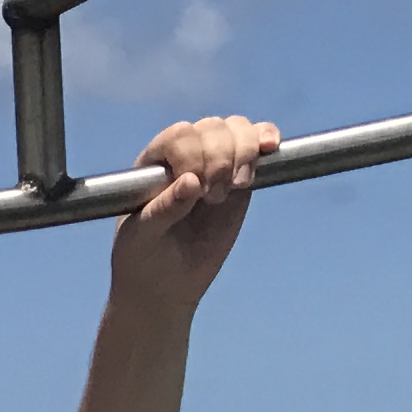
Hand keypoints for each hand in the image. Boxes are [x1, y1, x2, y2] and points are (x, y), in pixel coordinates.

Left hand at [112, 114, 277, 316]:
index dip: (194, 154)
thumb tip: (191, 181)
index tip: (196, 190)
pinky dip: (267, 138)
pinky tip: (270, 148)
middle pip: (213, 128)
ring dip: (244, 151)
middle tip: (213, 198)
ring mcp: (215, 161)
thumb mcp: (141, 238)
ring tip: (235, 188)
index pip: (179, 135)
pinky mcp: (242, 174)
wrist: (165, 283)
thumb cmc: (142, 258)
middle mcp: (184, 155)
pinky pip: (258, 140)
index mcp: (154, 163)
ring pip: (238, 129)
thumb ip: (162, 210)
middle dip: (221, 158)